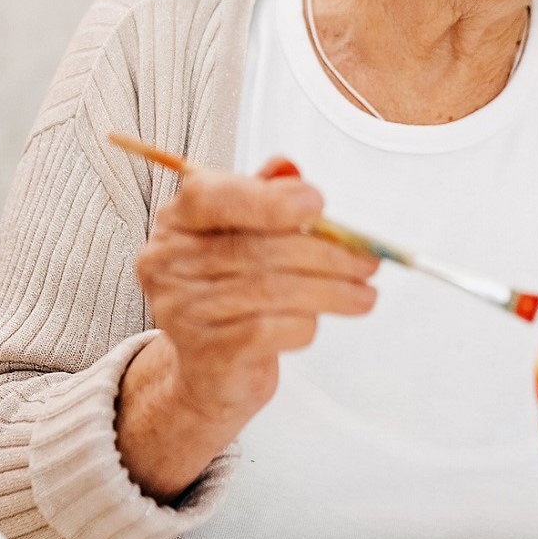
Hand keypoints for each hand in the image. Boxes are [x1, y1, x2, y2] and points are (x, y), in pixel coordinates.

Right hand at [116, 156, 378, 500]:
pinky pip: (270, 330)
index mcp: (178, 220)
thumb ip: (266, 197)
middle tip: (368, 262)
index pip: (213, 197)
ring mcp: (182, 309)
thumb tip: (290, 170)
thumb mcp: (246, 233)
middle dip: (326, 254)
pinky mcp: (206, 352)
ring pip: (272, 291)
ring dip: (331, 291)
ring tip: (365, 294)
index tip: (318, 204)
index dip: (268, 200)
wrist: (210, 368)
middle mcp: (168, 261)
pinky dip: (305, 324)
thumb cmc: (232, 288)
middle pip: (258, 249)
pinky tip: (317, 321)